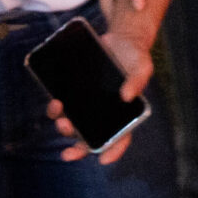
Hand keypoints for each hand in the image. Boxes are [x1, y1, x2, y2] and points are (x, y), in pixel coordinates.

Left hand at [49, 27, 153, 163]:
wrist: (119, 38)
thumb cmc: (135, 56)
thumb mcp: (142, 65)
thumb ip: (138, 80)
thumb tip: (126, 97)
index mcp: (124, 114)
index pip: (121, 139)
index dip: (113, 152)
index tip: (103, 160)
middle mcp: (104, 114)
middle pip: (91, 138)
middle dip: (78, 148)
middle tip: (67, 152)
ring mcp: (89, 105)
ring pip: (75, 125)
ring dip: (65, 127)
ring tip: (59, 116)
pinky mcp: (76, 93)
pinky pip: (65, 106)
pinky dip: (57, 107)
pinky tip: (55, 101)